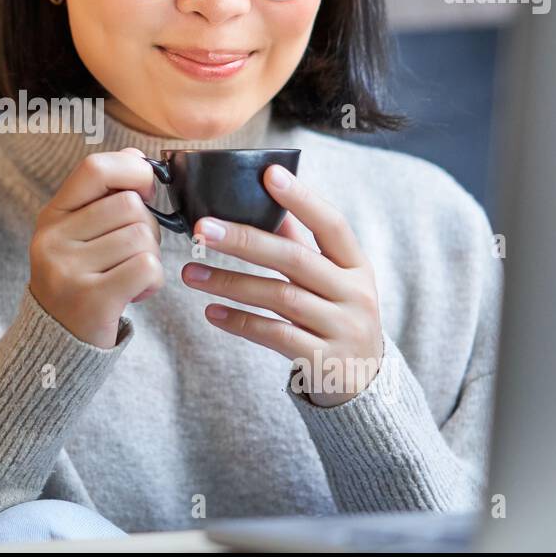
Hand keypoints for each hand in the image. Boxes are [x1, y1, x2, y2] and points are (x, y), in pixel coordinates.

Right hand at [29, 147, 163, 348]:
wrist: (59, 343)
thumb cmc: (81, 280)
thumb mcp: (80, 234)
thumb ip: (105, 195)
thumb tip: (136, 155)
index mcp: (51, 216)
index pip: (94, 168)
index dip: (132, 171)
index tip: (145, 192)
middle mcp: (53, 240)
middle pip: (130, 206)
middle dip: (147, 228)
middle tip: (133, 253)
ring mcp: (68, 270)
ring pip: (142, 237)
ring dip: (150, 257)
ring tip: (129, 276)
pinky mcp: (91, 299)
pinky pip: (147, 267)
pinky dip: (153, 281)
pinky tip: (135, 292)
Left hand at [180, 164, 382, 405]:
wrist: (364, 383)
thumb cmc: (337, 317)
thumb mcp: (332, 280)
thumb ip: (301, 245)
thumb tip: (265, 202)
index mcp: (355, 265)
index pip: (332, 224)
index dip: (303, 198)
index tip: (269, 173)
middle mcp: (354, 293)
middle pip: (295, 259)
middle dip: (245, 240)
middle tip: (203, 229)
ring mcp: (342, 327)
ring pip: (280, 297)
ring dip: (231, 283)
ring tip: (191, 273)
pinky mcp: (323, 359)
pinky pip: (275, 335)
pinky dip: (241, 322)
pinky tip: (211, 312)